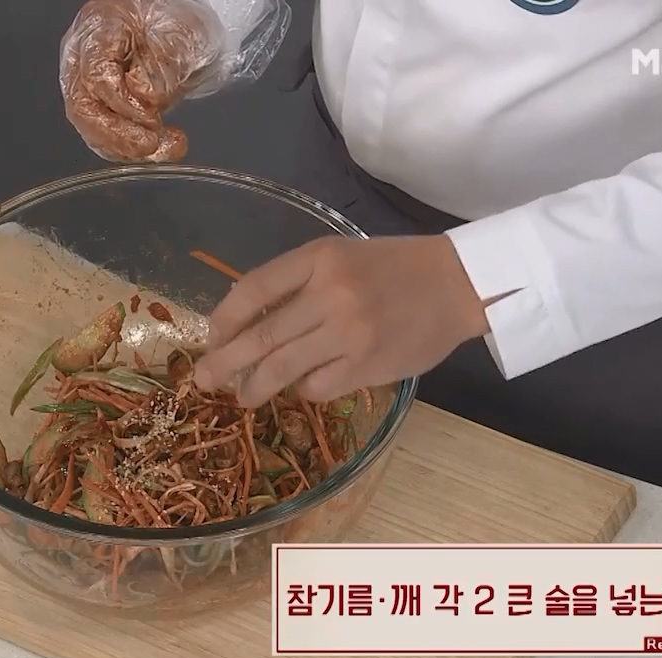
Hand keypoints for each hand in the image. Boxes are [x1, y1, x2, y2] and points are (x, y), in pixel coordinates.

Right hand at [59, 0, 225, 162]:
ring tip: (169, 148)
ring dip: (130, 148)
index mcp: (98, 28)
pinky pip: (108, 139)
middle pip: (83, 107)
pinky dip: (135, 151)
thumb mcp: (182, 32)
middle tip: (151, 145)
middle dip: (118, 135)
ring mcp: (89, 85)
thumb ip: (164, 62)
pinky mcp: (102, 109)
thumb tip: (145, 96)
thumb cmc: (176, 21)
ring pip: (93, 129)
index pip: (96, 74)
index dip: (123, 103)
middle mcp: (84, 57)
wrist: (182, 30)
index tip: (153, 118)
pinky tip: (164, 149)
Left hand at [192, 234, 490, 407]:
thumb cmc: (392, 269)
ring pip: (282, 368)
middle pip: (260, 336)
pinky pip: (317, 387)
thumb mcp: (340, 257)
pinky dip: (304, 390)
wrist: (458, 285)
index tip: (212, 337)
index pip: (253, 289)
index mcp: (319, 258)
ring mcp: (349, 332)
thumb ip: (296, 284)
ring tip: (244, 396)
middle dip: (223, 362)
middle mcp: (330, 293)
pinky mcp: (367, 365)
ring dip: (255, 386)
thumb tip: (244, 325)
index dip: (224, 318)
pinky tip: (304, 387)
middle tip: (202, 381)